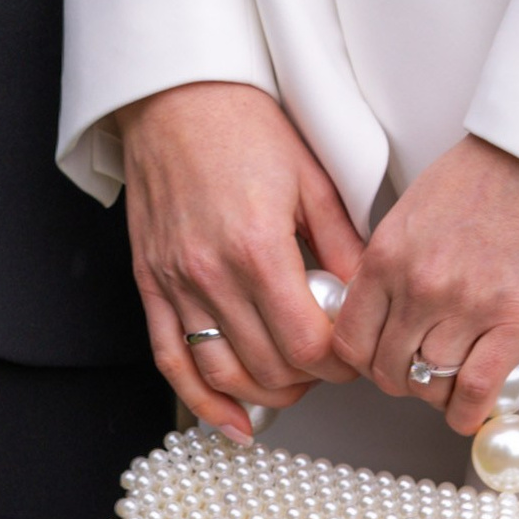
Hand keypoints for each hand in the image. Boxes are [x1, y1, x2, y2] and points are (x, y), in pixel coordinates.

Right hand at [118, 80, 365, 444]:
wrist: (174, 95)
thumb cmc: (242, 123)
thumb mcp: (312, 178)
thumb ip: (344, 245)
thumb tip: (368, 297)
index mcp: (258, 246)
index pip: (308, 342)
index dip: (342, 363)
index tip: (356, 356)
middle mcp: (211, 272)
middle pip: (270, 365)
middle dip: (312, 378)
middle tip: (332, 365)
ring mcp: (174, 281)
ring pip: (223, 372)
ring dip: (265, 393)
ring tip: (294, 386)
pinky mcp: (149, 282)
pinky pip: (171, 359)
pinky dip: (201, 401)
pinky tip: (231, 423)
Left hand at [334, 136, 518, 436]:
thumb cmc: (489, 171)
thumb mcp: (415, 210)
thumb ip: (393, 261)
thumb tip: (383, 308)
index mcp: (387, 255)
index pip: (349, 338)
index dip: (362, 361)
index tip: (377, 361)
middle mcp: (418, 286)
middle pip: (387, 369)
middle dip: (400, 380)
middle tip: (419, 374)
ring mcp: (466, 307)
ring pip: (429, 384)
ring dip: (438, 393)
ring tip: (452, 384)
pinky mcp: (515, 322)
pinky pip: (476, 390)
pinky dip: (469, 412)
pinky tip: (471, 411)